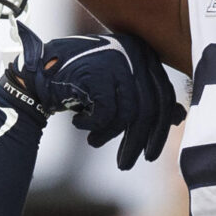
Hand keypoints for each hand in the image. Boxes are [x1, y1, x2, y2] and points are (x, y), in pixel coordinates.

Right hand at [2, 28, 182, 168]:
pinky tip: (80, 124)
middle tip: (127, 163)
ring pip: (129, 113)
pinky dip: (94, 125)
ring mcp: (117, 59)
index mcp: (144, 53)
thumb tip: (178, 116)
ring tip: (94, 141)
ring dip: (110, 135)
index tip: (149, 153)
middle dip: (137, 141)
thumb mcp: (117, 88)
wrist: (37, 70)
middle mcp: (135, 51)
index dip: (158, 130)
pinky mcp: (97, 71)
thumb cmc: (80, 80)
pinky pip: (107, 112)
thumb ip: (146, 98)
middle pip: (149, 107)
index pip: (162, 97)